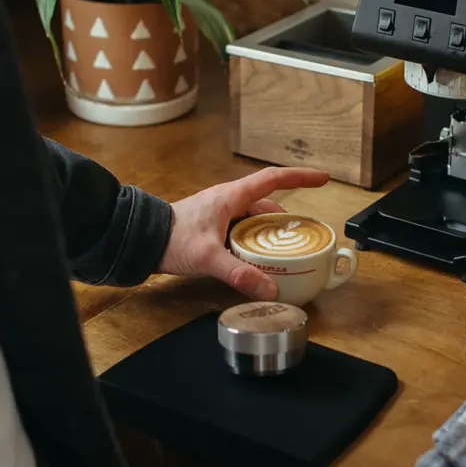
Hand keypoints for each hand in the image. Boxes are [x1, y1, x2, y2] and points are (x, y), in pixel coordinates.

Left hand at [157, 167, 329, 299]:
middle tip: (304, 238)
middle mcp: (229, 202)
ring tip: (285, 254)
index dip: (300, 177)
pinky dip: (255, 243)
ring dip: (270, 234)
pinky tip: (258, 261)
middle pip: (268, 205)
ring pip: (255, 220)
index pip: (274, 179)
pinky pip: (243, 231)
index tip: (323, 179)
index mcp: (232, 197)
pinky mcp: (214, 228)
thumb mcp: (209, 257)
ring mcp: (221, 214)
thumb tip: (270, 289)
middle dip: (288, 221)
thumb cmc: (172, 239)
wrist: (142, 240)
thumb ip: (239, 273)